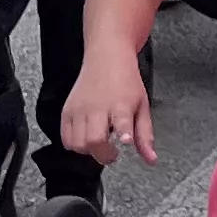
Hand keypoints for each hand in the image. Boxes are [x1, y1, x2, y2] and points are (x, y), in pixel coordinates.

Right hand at [59, 49, 156, 166]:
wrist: (107, 58)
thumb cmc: (125, 81)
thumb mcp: (142, 106)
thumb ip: (145, 135)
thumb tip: (150, 159)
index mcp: (121, 104)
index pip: (121, 121)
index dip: (123, 133)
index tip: (125, 141)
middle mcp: (98, 107)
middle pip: (94, 140)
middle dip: (104, 155)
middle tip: (112, 153)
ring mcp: (80, 109)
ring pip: (77, 143)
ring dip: (89, 150)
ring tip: (99, 143)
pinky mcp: (67, 110)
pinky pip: (65, 137)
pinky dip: (75, 144)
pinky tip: (86, 137)